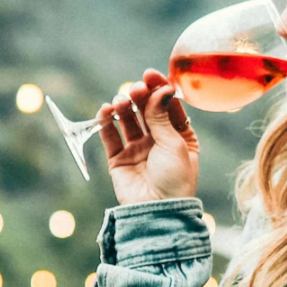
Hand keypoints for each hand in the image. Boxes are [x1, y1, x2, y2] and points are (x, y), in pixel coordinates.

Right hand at [98, 68, 199, 204]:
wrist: (158, 212)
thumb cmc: (175, 179)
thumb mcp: (174, 144)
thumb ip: (161, 116)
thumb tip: (160, 88)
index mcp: (181, 135)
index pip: (168, 105)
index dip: (159, 88)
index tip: (150, 74)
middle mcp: (159, 140)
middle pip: (146, 109)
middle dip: (140, 95)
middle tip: (135, 89)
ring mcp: (138, 149)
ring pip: (127, 119)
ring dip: (123, 106)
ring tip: (120, 102)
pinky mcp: (119, 159)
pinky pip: (110, 136)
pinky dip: (106, 122)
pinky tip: (105, 110)